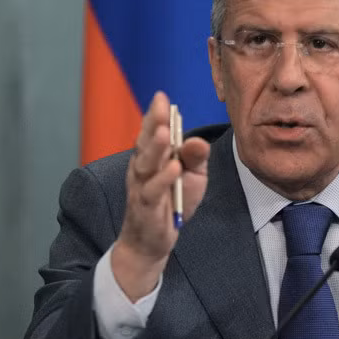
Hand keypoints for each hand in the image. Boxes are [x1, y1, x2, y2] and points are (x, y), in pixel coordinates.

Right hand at [111, 91, 209, 300]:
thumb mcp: (192, 177)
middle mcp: (141, 168)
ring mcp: (141, 187)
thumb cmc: (172, 202)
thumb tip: (197, 140)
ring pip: (146, 164)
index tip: (161, 96)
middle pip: (146, 142)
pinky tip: (174, 167)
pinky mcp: (146, 207)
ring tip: (167, 132)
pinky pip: (153, 191)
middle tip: (162, 106)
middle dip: (154, 123)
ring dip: (156, 148)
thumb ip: (195, 158)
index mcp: (151, 157)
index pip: (151, 132)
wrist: (152, 242)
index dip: (155, 114)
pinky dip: (163, 179)